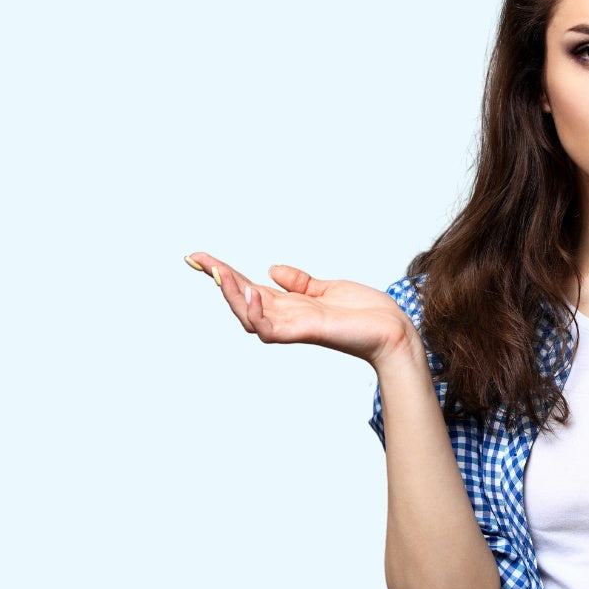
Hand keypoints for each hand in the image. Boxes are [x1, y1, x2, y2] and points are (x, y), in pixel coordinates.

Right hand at [184, 252, 419, 366]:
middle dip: (218, 278)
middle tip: (196, 259)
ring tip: (219, 272)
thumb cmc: (365, 313)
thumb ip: (300, 282)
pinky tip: (250, 290)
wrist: (393, 329)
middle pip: (240, 299)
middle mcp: (286, 317)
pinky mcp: (305, 331)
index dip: (224, 272)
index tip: (198, 257)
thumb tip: (272, 269)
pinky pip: (269, 327)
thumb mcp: (327, 288)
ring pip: (248, 315)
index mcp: (289, 304)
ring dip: (231, 294)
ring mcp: (293, 326)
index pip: (248, 286)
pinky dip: (255, 311)